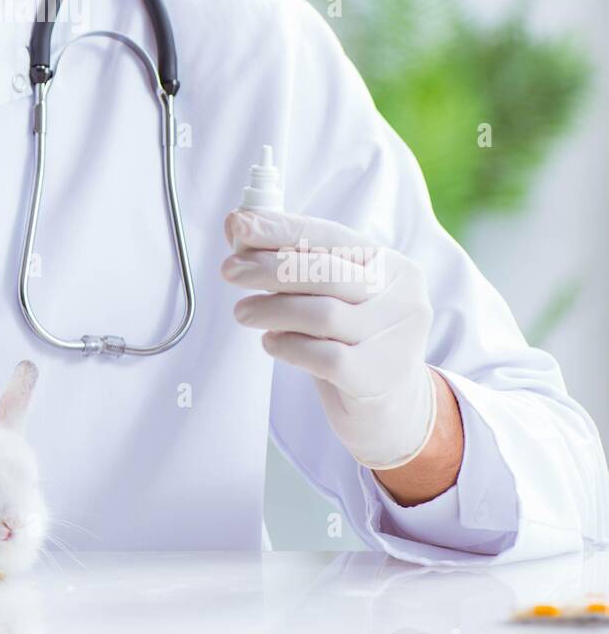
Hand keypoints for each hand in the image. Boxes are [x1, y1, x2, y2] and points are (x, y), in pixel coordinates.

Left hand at [222, 209, 437, 469]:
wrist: (391, 409)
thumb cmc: (353, 340)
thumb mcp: (335, 296)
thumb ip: (298, 265)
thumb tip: (241, 229)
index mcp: (392, 266)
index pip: (332, 236)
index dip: (281, 229)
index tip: (237, 225)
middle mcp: (402, 299)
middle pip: (327, 273)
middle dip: (270, 268)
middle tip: (230, 270)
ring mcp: (394, 340)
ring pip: (323, 314)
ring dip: (272, 308)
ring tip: (243, 311)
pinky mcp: (376, 378)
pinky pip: (323, 357)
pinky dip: (288, 346)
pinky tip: (271, 343)